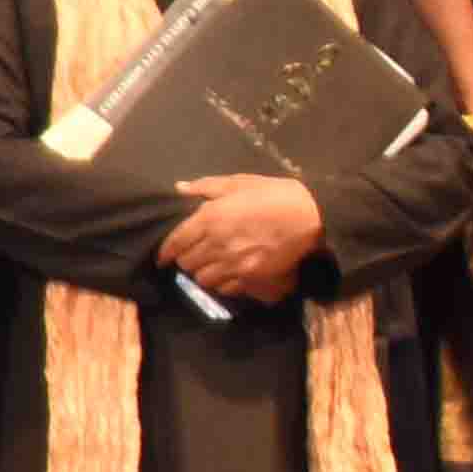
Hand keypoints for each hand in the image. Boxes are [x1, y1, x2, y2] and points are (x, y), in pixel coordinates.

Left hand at [160, 175, 324, 304]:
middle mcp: (216, 243)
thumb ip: (206, 187)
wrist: (309, 215)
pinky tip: (225, 276)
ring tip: (208, 267)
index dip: (166, 252)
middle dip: (185, 260)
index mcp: (210, 217)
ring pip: (202, 279)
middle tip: (191, 257)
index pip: (176, 241)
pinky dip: (221, 284)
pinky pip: (224, 288)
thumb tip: (180, 188)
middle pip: (187, 263)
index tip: (163, 258)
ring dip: (201, 274)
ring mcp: (233, 262)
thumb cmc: (273, 194)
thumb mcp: (239, 182)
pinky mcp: (250, 276)